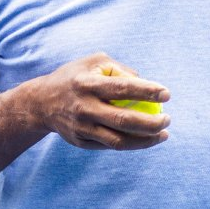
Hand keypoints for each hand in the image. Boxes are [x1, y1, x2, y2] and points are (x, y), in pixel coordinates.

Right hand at [31, 51, 169, 150]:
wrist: (41, 103)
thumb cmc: (74, 78)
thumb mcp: (93, 62)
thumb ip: (119, 69)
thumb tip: (145, 82)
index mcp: (87, 84)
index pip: (122, 88)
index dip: (147, 91)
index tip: (167, 93)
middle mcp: (84, 108)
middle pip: (123, 120)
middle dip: (151, 122)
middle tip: (168, 119)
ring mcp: (81, 128)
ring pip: (119, 141)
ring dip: (146, 140)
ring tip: (164, 134)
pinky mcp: (81, 142)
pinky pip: (110, 146)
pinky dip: (131, 144)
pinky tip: (146, 139)